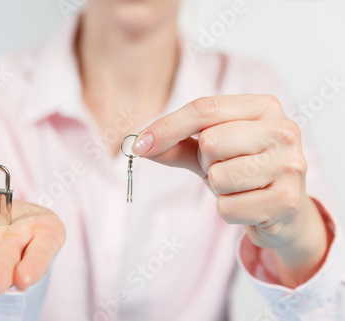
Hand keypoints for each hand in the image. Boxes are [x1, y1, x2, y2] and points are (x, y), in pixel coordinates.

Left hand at [132, 94, 330, 285]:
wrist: (285, 210)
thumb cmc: (245, 171)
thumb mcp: (212, 151)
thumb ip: (177, 144)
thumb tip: (141, 144)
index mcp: (264, 107)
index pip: (204, 109)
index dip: (167, 127)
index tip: (140, 145)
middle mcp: (283, 131)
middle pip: (209, 142)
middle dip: (206, 162)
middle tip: (226, 168)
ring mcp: (290, 166)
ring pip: (218, 177)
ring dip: (218, 188)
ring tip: (240, 187)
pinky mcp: (286, 201)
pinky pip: (227, 207)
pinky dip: (228, 210)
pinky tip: (249, 205)